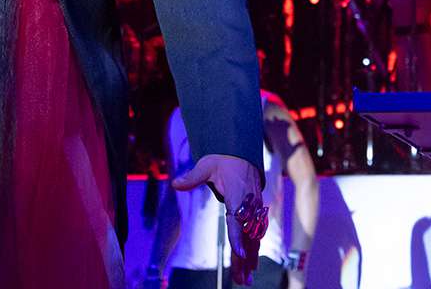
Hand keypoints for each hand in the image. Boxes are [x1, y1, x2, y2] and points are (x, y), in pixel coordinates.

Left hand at [172, 154, 265, 285]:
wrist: (241, 154)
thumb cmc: (223, 161)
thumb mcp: (206, 165)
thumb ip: (193, 177)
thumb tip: (174, 183)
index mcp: (237, 195)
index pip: (237, 219)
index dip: (238, 237)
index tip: (239, 254)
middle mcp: (249, 205)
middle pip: (248, 236)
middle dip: (245, 259)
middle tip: (243, 281)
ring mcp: (254, 210)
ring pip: (254, 239)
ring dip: (250, 260)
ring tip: (246, 280)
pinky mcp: (255, 213)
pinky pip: (256, 235)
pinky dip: (253, 250)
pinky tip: (251, 265)